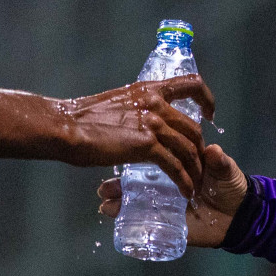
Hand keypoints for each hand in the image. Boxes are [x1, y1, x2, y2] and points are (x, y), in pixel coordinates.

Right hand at [63, 76, 215, 195]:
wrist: (66, 126)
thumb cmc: (83, 117)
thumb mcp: (118, 103)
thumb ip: (136, 109)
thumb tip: (140, 120)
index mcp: (150, 89)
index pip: (191, 84)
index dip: (207, 99)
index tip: (210, 114)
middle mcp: (157, 103)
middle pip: (193, 128)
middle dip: (200, 149)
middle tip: (198, 166)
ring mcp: (154, 123)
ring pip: (189, 149)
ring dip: (196, 170)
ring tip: (196, 185)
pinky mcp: (147, 145)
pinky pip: (176, 166)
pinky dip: (184, 181)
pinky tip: (185, 192)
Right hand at [99, 144, 246, 246]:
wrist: (241, 215)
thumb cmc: (231, 186)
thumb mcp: (225, 169)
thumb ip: (218, 161)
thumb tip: (212, 149)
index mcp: (174, 167)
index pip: (151, 160)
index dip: (135, 157)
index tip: (120, 152)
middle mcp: (164, 186)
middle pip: (135, 184)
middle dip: (117, 185)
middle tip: (103, 187)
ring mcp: (164, 205)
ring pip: (135, 202)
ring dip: (118, 202)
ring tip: (104, 203)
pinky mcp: (169, 224)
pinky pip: (146, 223)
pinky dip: (129, 220)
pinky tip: (115, 216)